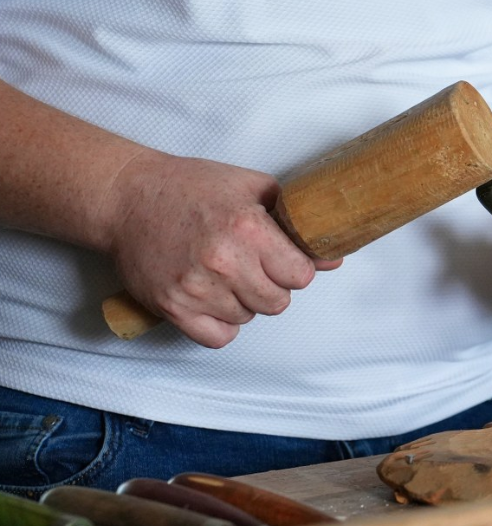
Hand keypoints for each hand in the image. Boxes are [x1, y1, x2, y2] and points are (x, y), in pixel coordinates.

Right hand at [107, 151, 340, 347]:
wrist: (126, 197)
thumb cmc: (190, 187)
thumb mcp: (250, 187)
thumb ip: (294, 222)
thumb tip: (332, 258)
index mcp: (247, 227)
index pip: (301, 276)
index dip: (295, 268)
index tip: (281, 259)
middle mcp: (223, 260)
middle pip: (278, 302)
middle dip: (271, 286)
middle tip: (251, 266)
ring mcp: (195, 287)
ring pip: (248, 318)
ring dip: (243, 302)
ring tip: (223, 274)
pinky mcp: (172, 307)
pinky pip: (218, 337)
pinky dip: (220, 324)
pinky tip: (212, 298)